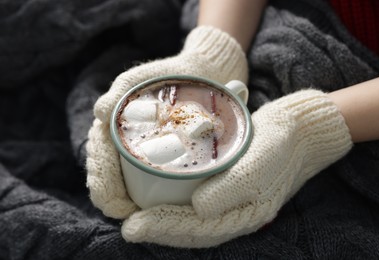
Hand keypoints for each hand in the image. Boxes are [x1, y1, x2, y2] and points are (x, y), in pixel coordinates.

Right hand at [86, 26, 247, 217]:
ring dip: (125, 196)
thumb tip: (100, 112)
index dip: (102, 183)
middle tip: (126, 213)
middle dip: (111, 194)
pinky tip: (150, 202)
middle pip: (108, 171)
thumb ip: (123, 88)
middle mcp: (123, 136)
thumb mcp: (145, 75)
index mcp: (113, 122)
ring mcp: (140, 144)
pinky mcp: (159, 149)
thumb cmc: (171, 73)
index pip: (99, 157)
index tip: (115, 204)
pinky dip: (143, 189)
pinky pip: (146, 173)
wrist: (204, 73)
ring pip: (124, 176)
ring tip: (135, 213)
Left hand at [120, 89, 352, 247]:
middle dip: (159, 231)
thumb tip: (198, 208)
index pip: (197, 229)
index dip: (163, 229)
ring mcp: (232, 205)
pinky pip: (198, 210)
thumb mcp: (256, 165)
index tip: (133, 227)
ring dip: (165, 223)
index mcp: (243, 215)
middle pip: (191, 232)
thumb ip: (229, 189)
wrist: (295, 134)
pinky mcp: (228, 191)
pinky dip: (177, 210)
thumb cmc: (276, 147)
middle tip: (128, 227)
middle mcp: (235, 216)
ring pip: (192, 224)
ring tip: (138, 220)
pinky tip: (161, 204)